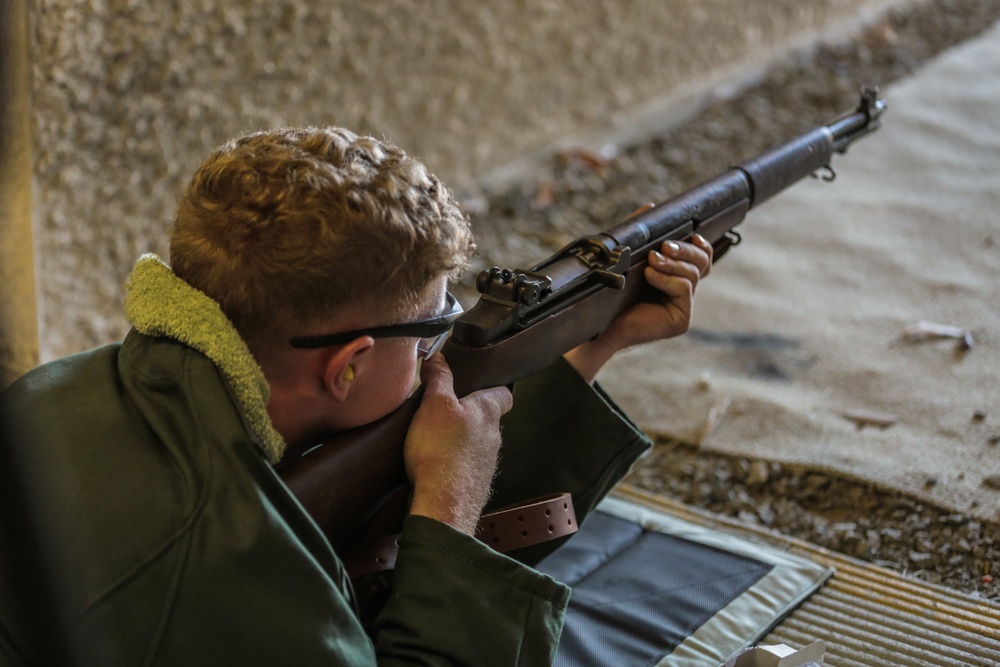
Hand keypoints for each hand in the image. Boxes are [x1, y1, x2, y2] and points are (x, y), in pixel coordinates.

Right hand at [404, 353, 512, 534]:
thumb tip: (437, 356)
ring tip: (435, 439)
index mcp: (488, 412)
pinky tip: (435, 465)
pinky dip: (454, 463)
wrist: (443, 505)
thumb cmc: (441, 450)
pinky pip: (467, 467)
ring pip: (477, 444)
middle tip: (444, 410)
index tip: (479, 384)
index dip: (493, 387)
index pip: (504, 394)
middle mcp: (493, 437)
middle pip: (487, 419)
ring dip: (461, 440)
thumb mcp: (434, 403)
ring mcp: (486, 463)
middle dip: (469, 414)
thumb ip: (438, 378)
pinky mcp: (475, 484)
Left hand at [564, 219, 712, 382]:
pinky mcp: (680, 320)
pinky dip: (668, 279)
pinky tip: (650, 276)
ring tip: (651, 261)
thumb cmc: (609, 292)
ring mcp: (682, 307)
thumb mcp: (627, 256)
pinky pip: (684, 290)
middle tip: (665, 246)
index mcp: (673, 276)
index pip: (701, 257)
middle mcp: (682, 292)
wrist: (596, 323)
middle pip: (703, 262)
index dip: (700, 244)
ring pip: (694, 274)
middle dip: (686, 250)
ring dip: (673, 263)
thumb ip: (639, 232)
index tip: (692, 234)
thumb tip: (651, 207)